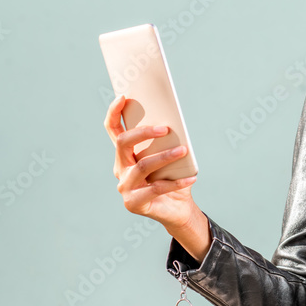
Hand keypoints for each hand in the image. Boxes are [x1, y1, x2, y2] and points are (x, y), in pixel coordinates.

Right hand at [104, 94, 199, 230]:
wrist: (177, 209)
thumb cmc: (172, 177)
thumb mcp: (170, 156)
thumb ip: (166, 141)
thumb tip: (173, 121)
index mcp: (125, 154)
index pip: (113, 130)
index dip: (114, 112)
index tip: (123, 96)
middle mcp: (120, 168)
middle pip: (123, 143)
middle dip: (143, 132)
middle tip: (166, 128)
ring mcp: (125, 187)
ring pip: (141, 165)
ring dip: (164, 157)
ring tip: (183, 150)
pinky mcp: (133, 203)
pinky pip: (156, 189)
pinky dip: (176, 182)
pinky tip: (192, 177)